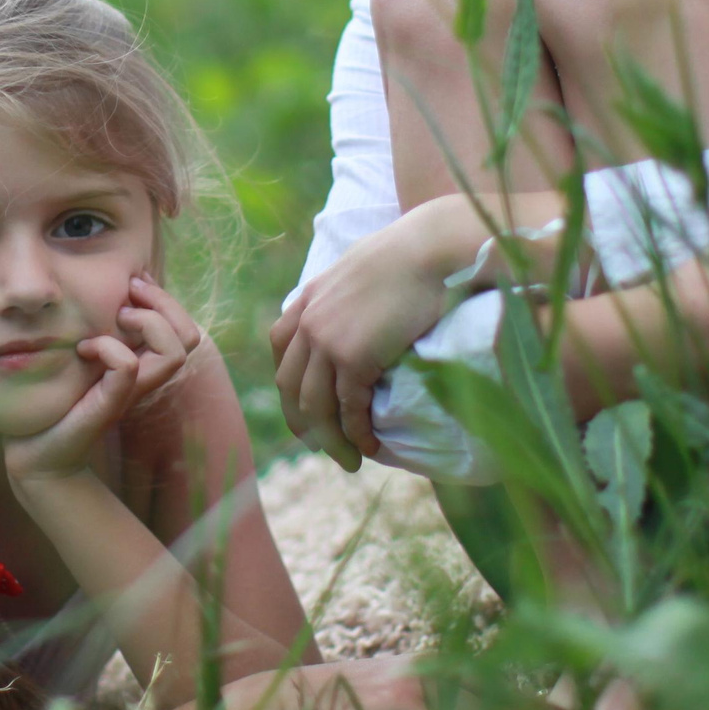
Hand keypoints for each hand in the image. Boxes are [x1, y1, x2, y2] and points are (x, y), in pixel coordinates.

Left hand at [2, 278, 200, 486]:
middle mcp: (145, 377)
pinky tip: (83, 348)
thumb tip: (103, 291)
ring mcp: (130, 392)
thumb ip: (98, 330)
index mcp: (143, 362)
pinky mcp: (108, 405)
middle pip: (189, 337)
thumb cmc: (57, 399)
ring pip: (174, 353)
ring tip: (115, 318)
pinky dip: (108, 348)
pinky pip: (127, 367)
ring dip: (147, 323)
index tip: (133, 283)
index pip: (185, 329)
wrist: (37, 452)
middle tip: (127, 296)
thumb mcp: (82, 355)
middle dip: (163, 303)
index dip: (167, 299)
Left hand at [270, 206, 489, 471]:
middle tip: (323, 446)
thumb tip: (359, 309)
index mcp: (307, 300)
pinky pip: (349, 408)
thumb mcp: (359, 270)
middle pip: (290, 386)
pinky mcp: (353, 357)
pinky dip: (356, 433)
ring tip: (349, 460)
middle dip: (303, 422)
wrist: (428, 249)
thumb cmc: (408, 254)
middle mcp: (308, 322)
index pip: (280, 350)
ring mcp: (327, 341)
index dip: (290, 384)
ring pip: (316, 405)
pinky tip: (369, 447)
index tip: (304, 406)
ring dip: (330, 439)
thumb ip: (346, 294)